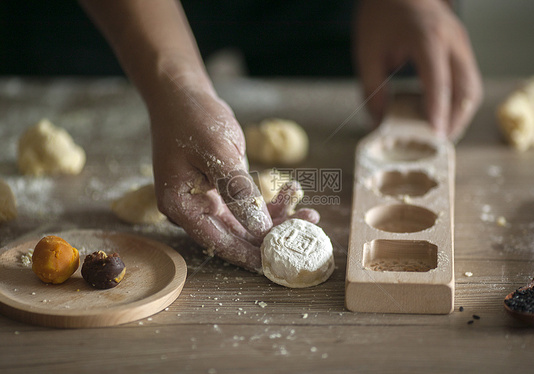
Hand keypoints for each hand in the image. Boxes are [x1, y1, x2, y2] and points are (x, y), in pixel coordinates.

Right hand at [148, 75, 317, 271]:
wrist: (183, 96)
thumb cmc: (193, 119)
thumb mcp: (218, 153)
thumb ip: (237, 191)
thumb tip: (260, 228)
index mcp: (182, 206)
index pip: (219, 241)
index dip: (249, 254)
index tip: (278, 262)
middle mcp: (193, 208)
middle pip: (236, 235)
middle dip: (272, 235)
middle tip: (307, 230)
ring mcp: (207, 200)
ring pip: (246, 221)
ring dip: (277, 218)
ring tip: (309, 212)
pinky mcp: (221, 190)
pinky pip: (247, 204)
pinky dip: (269, 201)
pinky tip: (292, 191)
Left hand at [354, 0, 482, 139]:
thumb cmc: (381, 14)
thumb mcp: (367, 52)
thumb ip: (372, 88)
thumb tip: (379, 121)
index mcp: (426, 37)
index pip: (438, 80)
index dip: (437, 110)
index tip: (435, 135)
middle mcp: (451, 40)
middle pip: (467, 87)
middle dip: (456, 119)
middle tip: (438, 141)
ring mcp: (460, 42)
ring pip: (473, 86)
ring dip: (461, 113)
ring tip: (442, 132)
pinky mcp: (461, 47)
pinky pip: (468, 79)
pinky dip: (459, 100)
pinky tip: (443, 113)